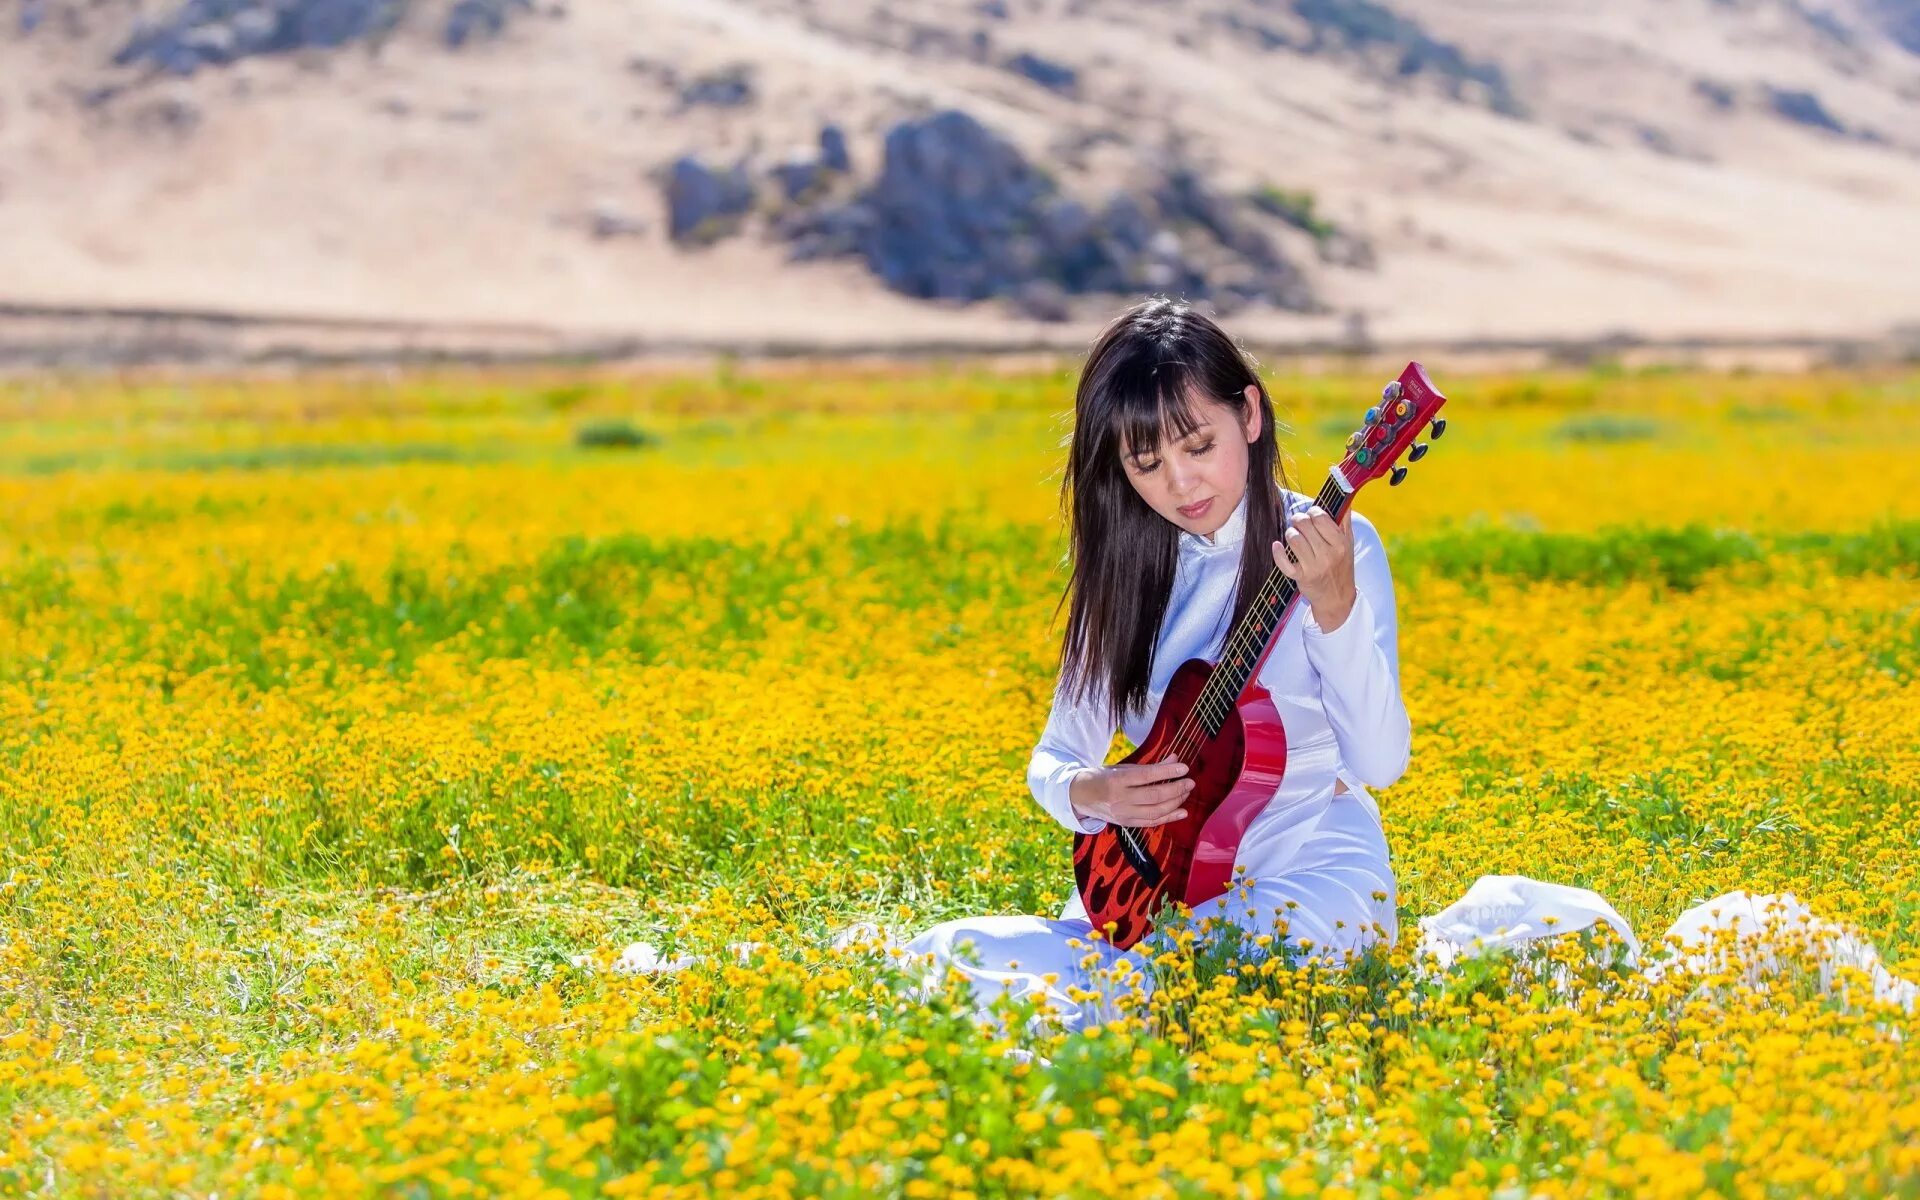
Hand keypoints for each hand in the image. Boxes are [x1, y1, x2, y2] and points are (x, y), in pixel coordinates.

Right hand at [1067, 759, 1193, 827]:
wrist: (1080, 796)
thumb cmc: (1103, 778)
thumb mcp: (1123, 767)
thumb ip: (1150, 766)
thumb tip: (1175, 759)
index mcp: (1117, 780)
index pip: (1147, 776)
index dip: (1168, 772)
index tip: (1184, 767)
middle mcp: (1120, 799)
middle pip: (1154, 796)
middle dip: (1176, 789)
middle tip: (1190, 782)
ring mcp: (1123, 814)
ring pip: (1155, 811)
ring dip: (1175, 802)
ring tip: (1186, 793)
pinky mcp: (1127, 824)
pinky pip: (1152, 822)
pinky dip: (1169, 817)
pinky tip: (1183, 811)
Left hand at [1272, 504, 1356, 631]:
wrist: (1337, 598)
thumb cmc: (1341, 566)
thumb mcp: (1348, 544)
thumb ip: (1345, 522)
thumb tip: (1345, 500)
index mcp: (1340, 544)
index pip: (1321, 518)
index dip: (1313, 512)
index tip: (1312, 515)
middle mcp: (1328, 555)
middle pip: (1305, 525)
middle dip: (1298, 520)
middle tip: (1299, 523)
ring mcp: (1314, 567)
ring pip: (1293, 539)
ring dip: (1290, 533)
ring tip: (1294, 536)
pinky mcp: (1301, 577)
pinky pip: (1284, 562)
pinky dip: (1277, 552)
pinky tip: (1277, 545)